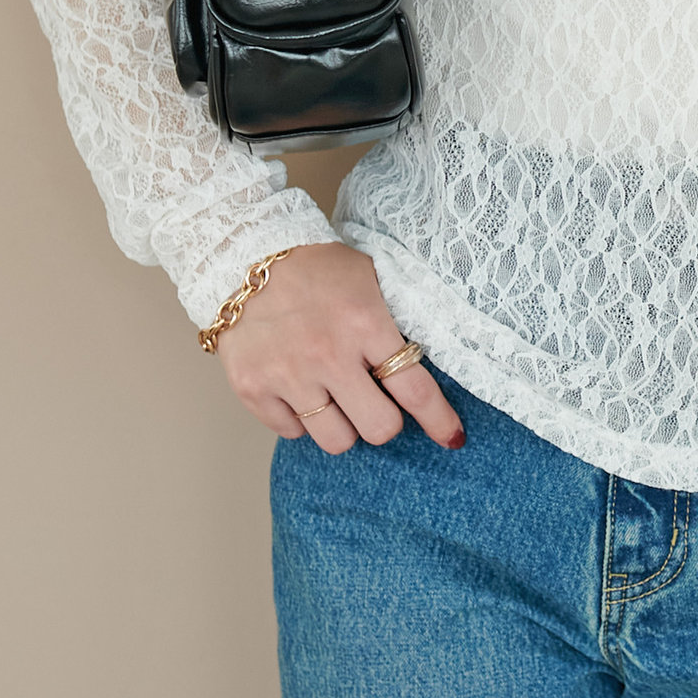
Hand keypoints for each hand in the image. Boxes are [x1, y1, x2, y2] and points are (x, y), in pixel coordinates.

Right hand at [213, 243, 465, 454]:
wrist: (245, 256)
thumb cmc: (318, 269)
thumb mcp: (370, 280)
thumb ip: (395, 322)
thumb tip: (425, 363)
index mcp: (365, 323)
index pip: (415, 388)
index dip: (439, 420)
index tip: (453, 437)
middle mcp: (328, 355)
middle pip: (380, 428)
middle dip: (386, 420)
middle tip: (378, 402)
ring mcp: (288, 376)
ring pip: (337, 441)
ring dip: (345, 425)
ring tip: (337, 397)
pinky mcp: (254, 390)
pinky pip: (292, 433)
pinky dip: (301, 419)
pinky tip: (300, 389)